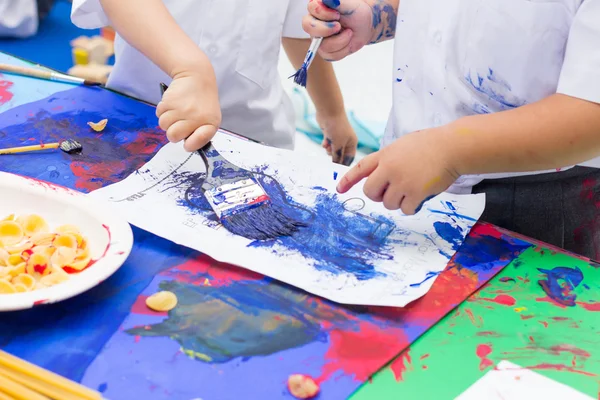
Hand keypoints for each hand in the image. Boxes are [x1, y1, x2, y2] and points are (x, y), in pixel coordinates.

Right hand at [156, 65, 220, 151]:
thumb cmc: (203, 102)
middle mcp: (196, 118)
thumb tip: (188, 145)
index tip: (188, 141)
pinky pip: (159, 115)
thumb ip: (200, 133)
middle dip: (173, 131)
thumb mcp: (209, 119)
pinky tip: (173, 104)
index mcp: (210, 125)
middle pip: (173, 136)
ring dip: (167, 120)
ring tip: (177, 111)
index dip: (190, 144)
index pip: (196, 143)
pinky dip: (163, 111)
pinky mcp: (169, 101)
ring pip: (163, 126)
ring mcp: (182, 109)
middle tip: (180, 122)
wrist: (197, 76)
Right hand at [303, 0, 375, 60]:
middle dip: (326, 29)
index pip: (312, 9)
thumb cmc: (356, 12)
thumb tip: (327, 0)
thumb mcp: (350, 5)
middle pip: (309, 27)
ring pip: (322, 45)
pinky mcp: (325, 52)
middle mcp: (315, 23)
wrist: (365, 26)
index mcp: (318, 8)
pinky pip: (330, 55)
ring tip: (349, 33)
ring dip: (341, 41)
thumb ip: (338, 2)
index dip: (323, 14)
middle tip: (339, 26)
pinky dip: (343, 50)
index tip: (337, 15)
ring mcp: (318, 39)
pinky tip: (347, 42)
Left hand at [317, 112, 357, 164]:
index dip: (344, 164)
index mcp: (352, 143)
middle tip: (331, 154)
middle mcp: (346, 141)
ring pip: (333, 150)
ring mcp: (338, 137)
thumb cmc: (336, 127)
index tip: (337, 171)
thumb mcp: (338, 145)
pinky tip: (325, 141)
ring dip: (329, 150)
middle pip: (340, 155)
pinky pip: (328, 144)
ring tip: (328, 145)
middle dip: (334, 156)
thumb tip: (336, 165)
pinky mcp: (330, 134)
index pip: (349, 158)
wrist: (328, 111)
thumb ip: (337, 156)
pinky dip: (326, 144)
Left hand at [336, 128, 461, 213]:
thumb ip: (388, 160)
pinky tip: (421, 195)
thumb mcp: (401, 146)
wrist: (451, 147)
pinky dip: (412, 206)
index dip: (348, 180)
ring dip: (399, 201)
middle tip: (392, 191)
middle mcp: (389, 168)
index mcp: (385, 155)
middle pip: (370, 193)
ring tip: (412, 188)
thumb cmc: (429, 145)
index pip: (360, 168)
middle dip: (379, 196)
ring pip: (388, 204)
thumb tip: (379, 178)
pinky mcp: (415, 192)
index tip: (339, 190)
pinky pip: (405, 209)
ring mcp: (401, 181)